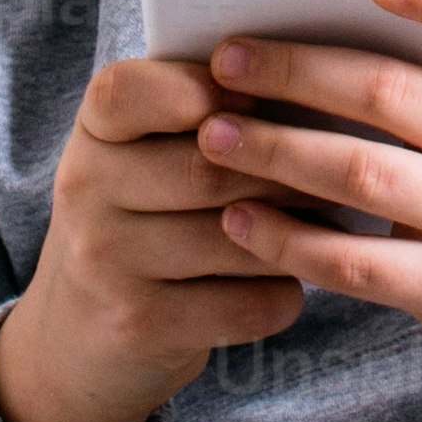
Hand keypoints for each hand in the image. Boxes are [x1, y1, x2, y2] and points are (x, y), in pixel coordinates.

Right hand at [0, 48, 309, 421]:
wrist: (78, 333)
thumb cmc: (142, 218)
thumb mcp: (142, 155)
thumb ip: (204, 117)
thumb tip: (316, 91)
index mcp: (92, 132)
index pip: (130, 90)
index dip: (200, 87)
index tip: (256, 93)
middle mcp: (85, 191)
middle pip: (208, 166)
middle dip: (286, 168)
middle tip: (343, 165)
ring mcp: (106, 263)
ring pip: (237, 235)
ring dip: (299, 231)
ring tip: (331, 220)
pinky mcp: (139, 325)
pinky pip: (245, 303)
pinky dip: (283, 292)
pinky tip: (287, 282)